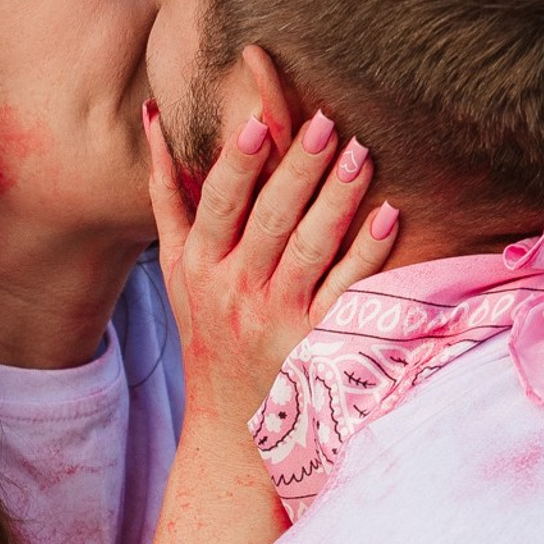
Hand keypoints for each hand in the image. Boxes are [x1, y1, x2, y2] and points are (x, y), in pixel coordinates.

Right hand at [145, 71, 399, 431]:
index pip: (220, 205)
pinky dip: (368, 252)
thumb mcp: (176, 270)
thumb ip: (167, 196)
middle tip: (326, 122)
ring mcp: (278, 318)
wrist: (230, 422)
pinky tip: (388, 215)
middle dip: (298, 169)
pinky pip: (345, 289)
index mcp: (201, 266)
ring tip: (361, 153)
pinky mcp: (316, 341)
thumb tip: (155, 122)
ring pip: (310, 248)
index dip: (238, 164)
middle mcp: (236, 292)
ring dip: (337, 199)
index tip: (258, 121)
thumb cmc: (206, 331)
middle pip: (270, 220)